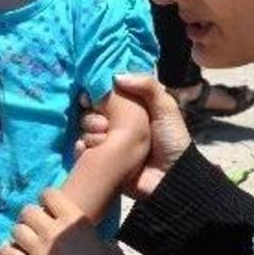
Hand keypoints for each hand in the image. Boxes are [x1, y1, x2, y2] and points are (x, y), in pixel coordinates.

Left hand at [0, 189, 118, 254]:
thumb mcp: (109, 247)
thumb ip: (98, 239)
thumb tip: (102, 244)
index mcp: (74, 219)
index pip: (49, 194)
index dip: (46, 200)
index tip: (47, 208)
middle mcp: (53, 230)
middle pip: (28, 211)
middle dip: (29, 217)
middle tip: (32, 226)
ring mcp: (39, 250)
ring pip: (16, 230)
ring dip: (19, 234)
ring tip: (23, 241)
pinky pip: (9, 254)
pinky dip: (9, 253)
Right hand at [76, 74, 189, 199]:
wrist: (172, 177)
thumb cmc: (172, 139)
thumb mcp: (166, 108)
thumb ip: (147, 86)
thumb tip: (116, 77)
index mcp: (129, 110)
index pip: (105, 95)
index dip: (97, 93)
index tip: (92, 95)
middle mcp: (114, 124)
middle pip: (90, 111)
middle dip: (93, 115)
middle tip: (105, 123)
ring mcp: (106, 143)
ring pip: (84, 129)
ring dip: (91, 132)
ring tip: (105, 138)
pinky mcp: (100, 161)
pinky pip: (81, 150)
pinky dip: (82, 148)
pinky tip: (89, 149)